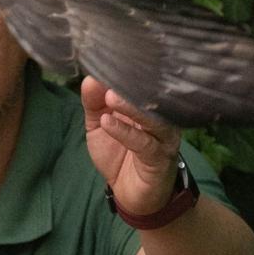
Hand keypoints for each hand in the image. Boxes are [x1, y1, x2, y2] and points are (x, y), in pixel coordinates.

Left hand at [80, 76, 181, 216]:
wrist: (131, 195)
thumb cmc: (118, 155)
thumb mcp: (99, 126)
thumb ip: (94, 103)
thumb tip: (90, 78)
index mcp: (146, 107)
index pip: (140, 83)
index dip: (124, 71)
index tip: (105, 59)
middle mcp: (160, 118)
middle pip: (150, 97)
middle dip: (128, 85)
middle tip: (108, 77)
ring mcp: (163, 138)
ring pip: (152, 118)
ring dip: (129, 107)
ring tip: (109, 98)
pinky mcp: (160, 158)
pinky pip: (144, 143)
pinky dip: (125, 131)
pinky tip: (107, 122)